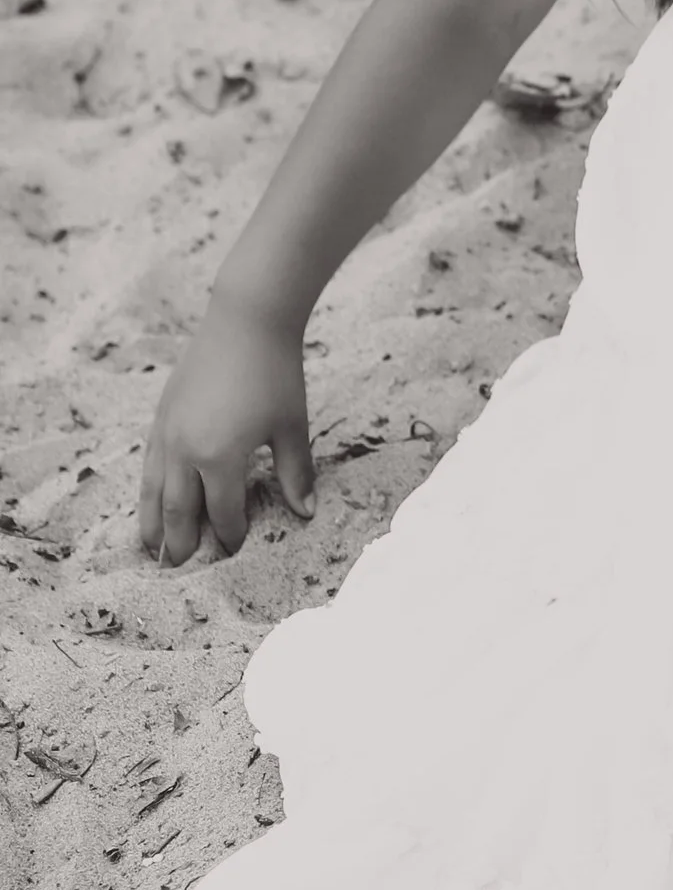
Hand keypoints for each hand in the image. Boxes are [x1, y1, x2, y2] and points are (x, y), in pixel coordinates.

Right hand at [139, 296, 316, 563]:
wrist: (246, 320)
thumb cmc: (275, 373)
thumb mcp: (291, 427)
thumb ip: (295, 473)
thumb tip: (306, 513)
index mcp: (219, 457)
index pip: (222, 512)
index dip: (230, 535)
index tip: (234, 553)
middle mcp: (184, 450)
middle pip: (178, 510)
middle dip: (179, 542)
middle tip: (178, 569)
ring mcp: (167, 432)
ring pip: (153, 490)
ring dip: (152, 522)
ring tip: (151, 549)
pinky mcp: (161, 415)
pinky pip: (148, 463)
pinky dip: (147, 488)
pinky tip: (150, 499)